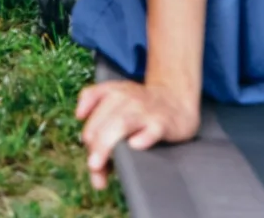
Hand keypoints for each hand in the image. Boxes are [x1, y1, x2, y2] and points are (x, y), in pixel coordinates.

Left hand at [76, 79, 200, 190]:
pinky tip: (134, 146)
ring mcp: (144, 109)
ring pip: (120, 124)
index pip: (90, 100)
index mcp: (112, 90)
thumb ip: (100, 134)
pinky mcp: (162, 123)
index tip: (88, 150)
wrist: (177, 101)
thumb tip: (95, 172)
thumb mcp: (116, 106)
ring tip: (96, 165)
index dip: (86, 130)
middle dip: (93, 147)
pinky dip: (142, 138)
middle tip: (93, 168)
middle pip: (102, 121)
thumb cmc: (140, 109)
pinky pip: (151, 130)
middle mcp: (126, 97)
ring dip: (105, 144)